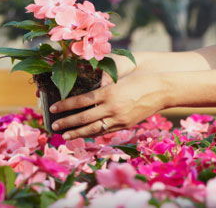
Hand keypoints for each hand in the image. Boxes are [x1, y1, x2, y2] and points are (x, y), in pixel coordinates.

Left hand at [49, 74, 168, 139]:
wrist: (162, 89)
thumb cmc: (140, 78)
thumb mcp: (118, 78)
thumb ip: (102, 85)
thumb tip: (84, 90)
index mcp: (108, 92)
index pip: (80, 101)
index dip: (65, 106)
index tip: (53, 109)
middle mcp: (112, 107)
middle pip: (84, 118)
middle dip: (67, 122)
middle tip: (54, 126)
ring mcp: (119, 118)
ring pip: (93, 129)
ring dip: (78, 133)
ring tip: (65, 136)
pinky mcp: (125, 125)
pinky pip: (106, 131)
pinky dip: (94, 134)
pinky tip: (85, 135)